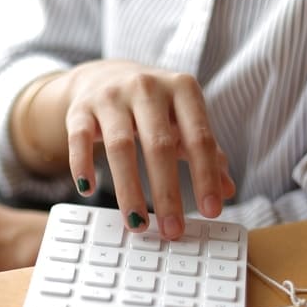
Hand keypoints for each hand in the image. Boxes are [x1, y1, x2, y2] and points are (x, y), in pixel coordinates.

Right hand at [12, 60, 235, 238]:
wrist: (104, 76)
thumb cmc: (153, 105)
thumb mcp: (183, 119)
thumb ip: (206, 150)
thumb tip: (227, 189)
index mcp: (182, 88)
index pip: (199, 138)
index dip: (206, 177)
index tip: (211, 211)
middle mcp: (147, 87)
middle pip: (158, 145)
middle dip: (167, 193)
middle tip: (172, 230)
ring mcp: (111, 96)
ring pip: (120, 147)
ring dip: (128, 191)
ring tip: (136, 224)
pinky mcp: (81, 109)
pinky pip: (79, 140)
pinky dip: (83, 166)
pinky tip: (89, 191)